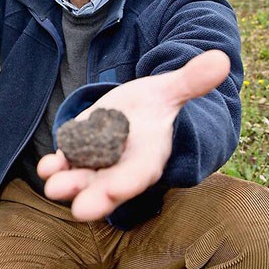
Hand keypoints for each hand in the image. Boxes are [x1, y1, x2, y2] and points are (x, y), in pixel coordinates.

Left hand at [37, 50, 230, 220]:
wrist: (133, 109)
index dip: (128, 182)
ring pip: (83, 180)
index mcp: (149, 155)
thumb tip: (222, 59)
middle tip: (80, 210)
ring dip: (68, 184)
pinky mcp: (77, 154)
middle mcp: (123, 166)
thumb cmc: (156, 103)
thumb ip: (191, 81)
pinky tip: (46, 166)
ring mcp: (98, 163)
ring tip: (52, 186)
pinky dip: (56, 166)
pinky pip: (66, 164)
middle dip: (95, 198)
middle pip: (109, 186)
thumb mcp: (170, 90)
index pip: (139, 173)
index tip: (114, 190)